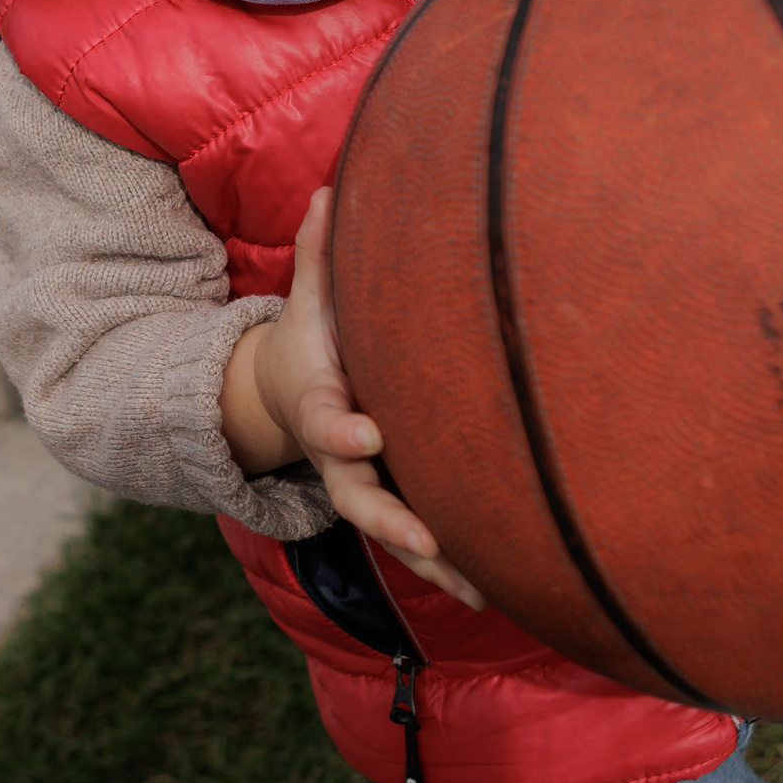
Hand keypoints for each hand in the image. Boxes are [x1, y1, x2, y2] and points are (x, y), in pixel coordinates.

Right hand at [224, 188, 484, 609]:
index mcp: (320, 401)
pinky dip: (452, 567)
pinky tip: (499, 590)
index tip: (371, 431)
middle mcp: (339, 455)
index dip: (343, 429)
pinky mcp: (390, 501)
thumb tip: (328, 191)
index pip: (324, 419)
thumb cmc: (313, 336)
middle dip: (390, 517)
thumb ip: (319, 253)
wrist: (284, 394)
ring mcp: (363, 486)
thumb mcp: (308, 296)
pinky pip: (419, 543)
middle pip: (355, 495)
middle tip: (425, 535)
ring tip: (480, 588)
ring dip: (433, 561)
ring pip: (392, 532)